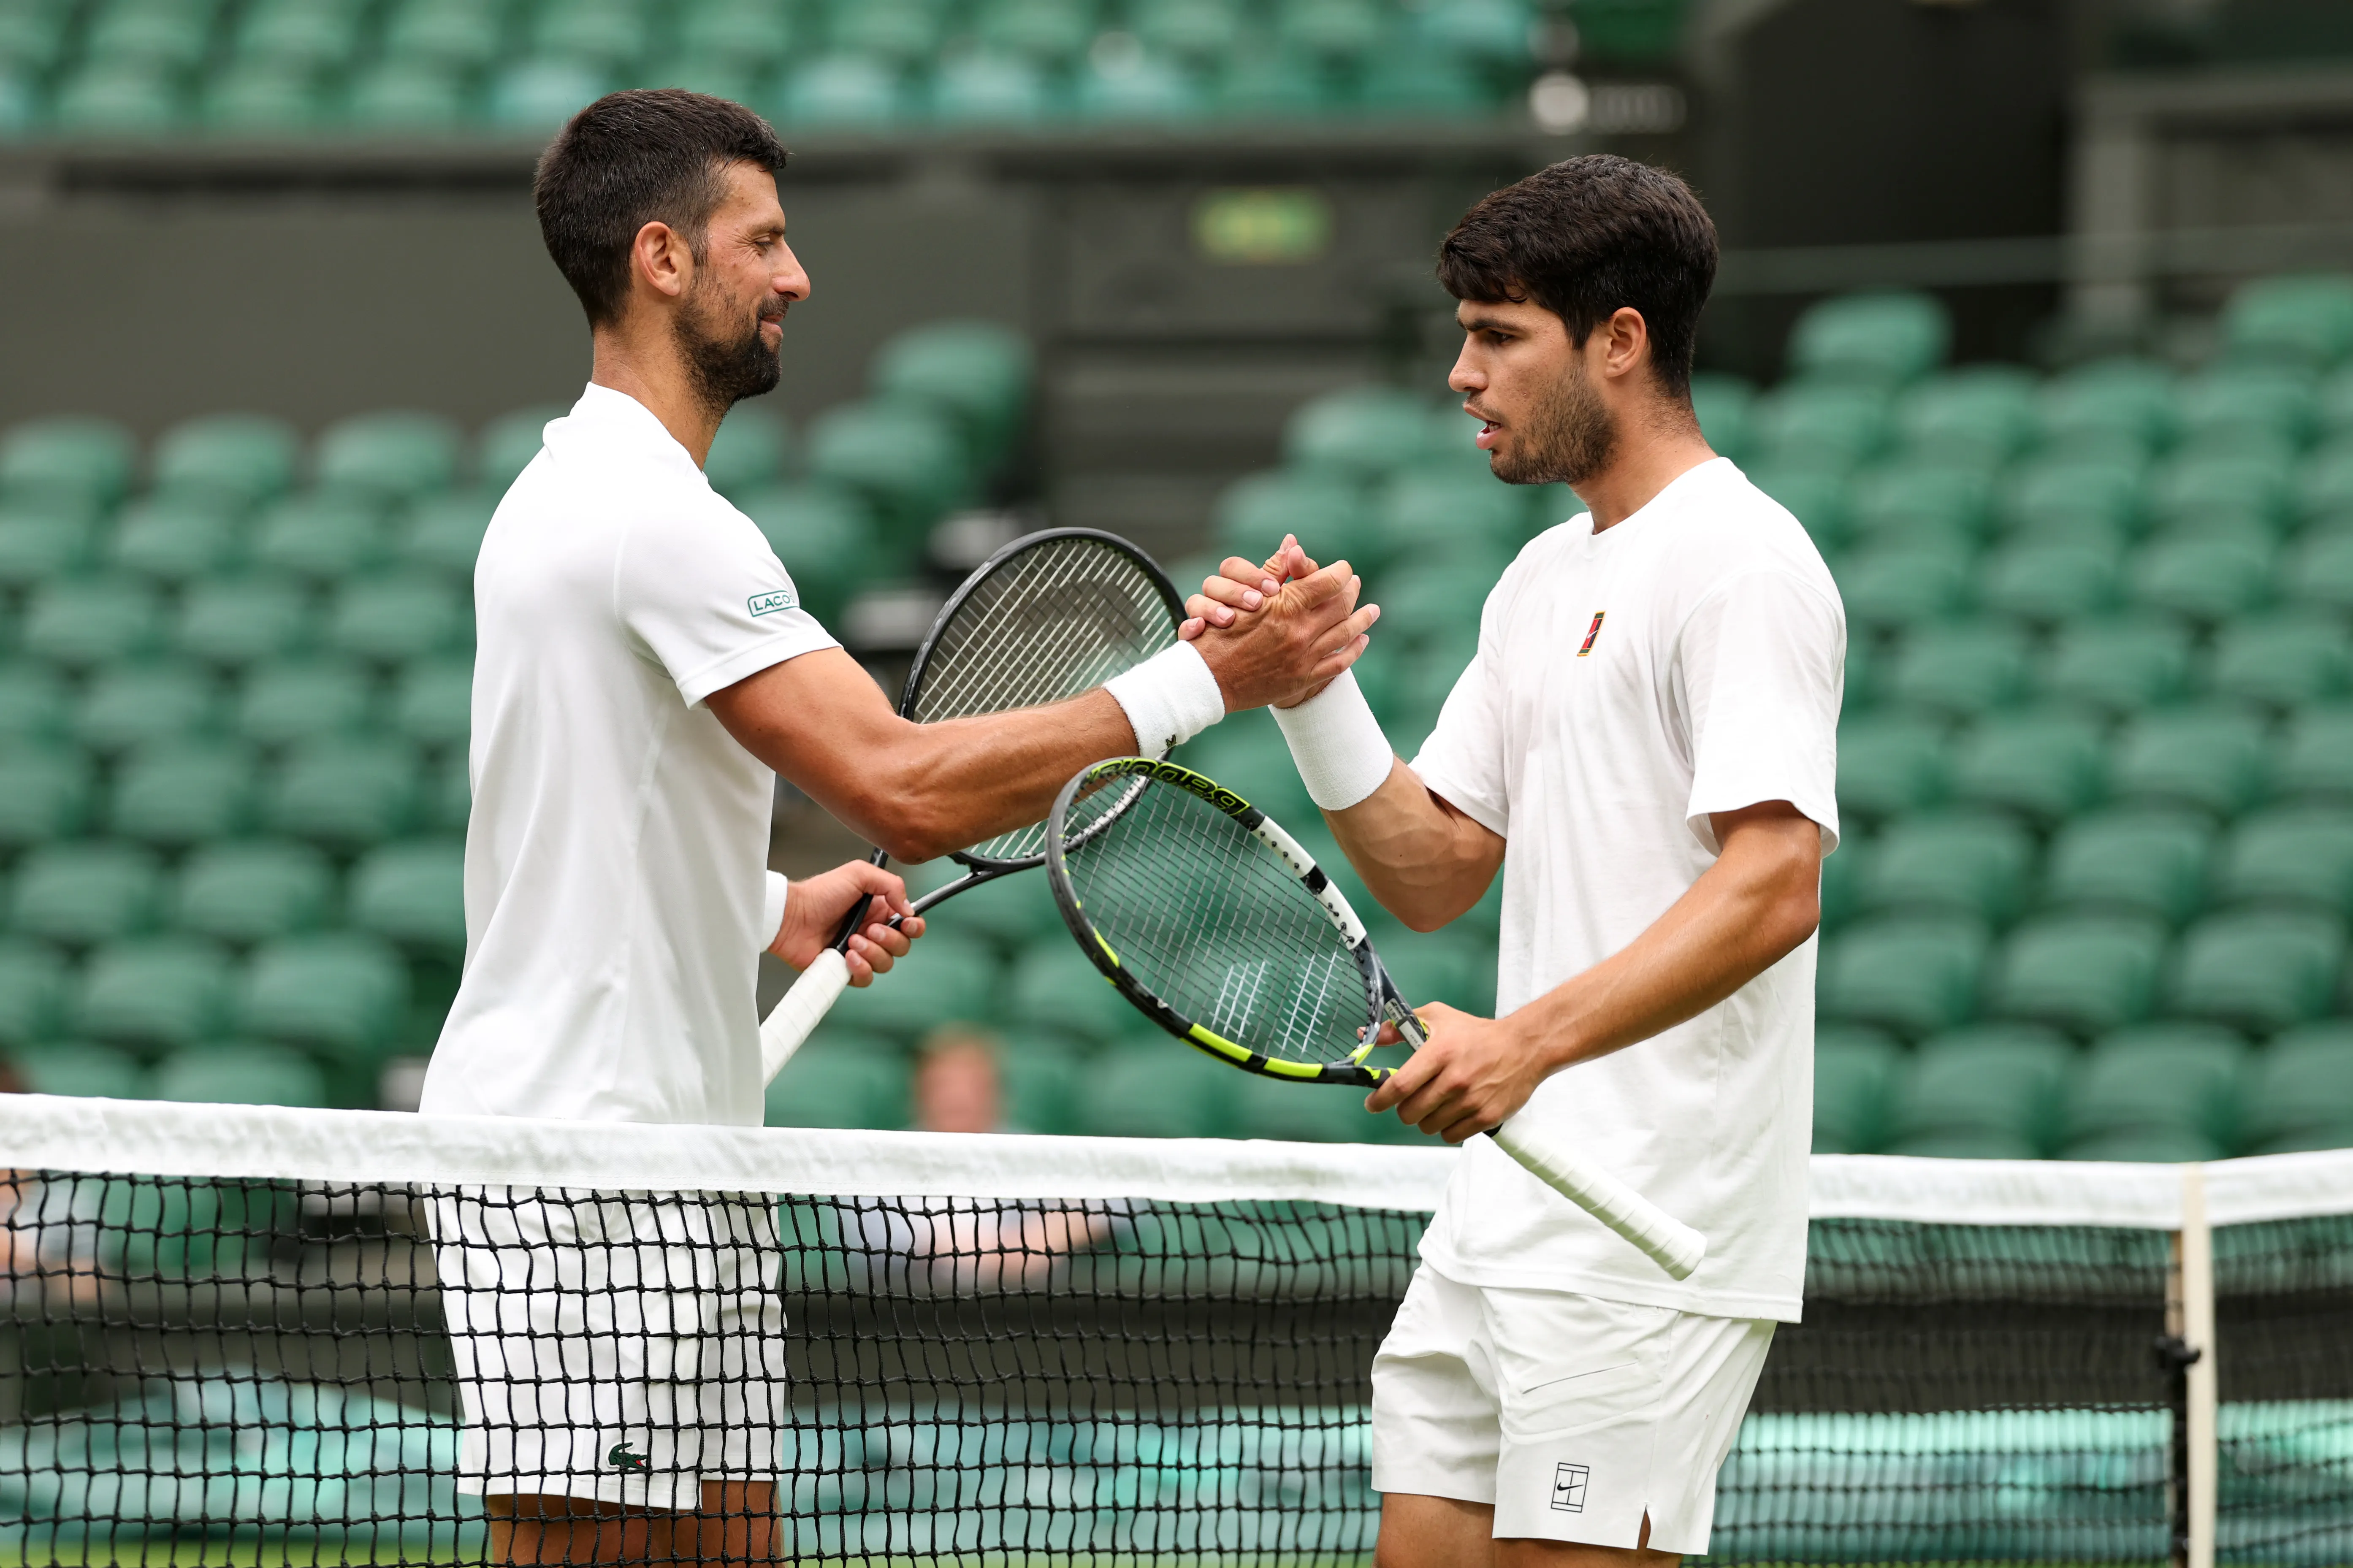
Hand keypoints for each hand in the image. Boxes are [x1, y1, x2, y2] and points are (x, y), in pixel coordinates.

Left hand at [770, 861, 926, 985]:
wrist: (792, 916)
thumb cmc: (820, 893)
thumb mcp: (858, 874)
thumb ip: (891, 885)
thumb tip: (908, 910)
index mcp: (878, 910)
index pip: (909, 924)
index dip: (914, 927)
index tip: (907, 924)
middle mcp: (871, 932)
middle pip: (902, 946)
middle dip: (890, 939)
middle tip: (869, 929)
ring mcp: (859, 952)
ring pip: (886, 964)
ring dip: (873, 953)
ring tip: (852, 942)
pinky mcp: (845, 969)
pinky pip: (866, 979)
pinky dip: (862, 969)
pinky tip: (848, 957)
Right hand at [1179, 536, 1317, 638]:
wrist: (1243, 672)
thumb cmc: (1266, 631)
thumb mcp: (1279, 601)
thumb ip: (1288, 573)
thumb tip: (1292, 541)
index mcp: (1236, 587)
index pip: (1234, 567)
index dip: (1251, 574)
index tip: (1274, 588)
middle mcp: (1217, 600)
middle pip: (1213, 582)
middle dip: (1235, 590)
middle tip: (1257, 602)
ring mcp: (1203, 620)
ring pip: (1195, 602)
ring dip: (1212, 607)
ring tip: (1230, 619)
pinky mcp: (1193, 642)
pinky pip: (1184, 630)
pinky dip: (1190, 628)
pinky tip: (1201, 629)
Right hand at [1189, 555, 1378, 712]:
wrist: (1209, 680)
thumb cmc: (1220, 633)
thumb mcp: (1244, 596)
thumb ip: (1273, 570)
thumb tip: (1293, 544)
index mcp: (1286, 607)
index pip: (1327, 582)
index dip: (1339, 572)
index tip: (1343, 568)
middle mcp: (1300, 632)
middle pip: (1341, 606)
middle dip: (1351, 592)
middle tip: (1356, 584)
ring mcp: (1304, 658)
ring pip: (1346, 634)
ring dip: (1362, 619)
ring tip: (1373, 610)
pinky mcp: (1304, 679)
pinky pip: (1339, 664)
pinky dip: (1354, 650)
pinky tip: (1362, 641)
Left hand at [1365, 1003, 1545, 1142]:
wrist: (1524, 1047)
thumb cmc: (1476, 1032)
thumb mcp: (1438, 1017)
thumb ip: (1400, 1027)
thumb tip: (1370, 1035)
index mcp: (1439, 1052)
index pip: (1400, 1085)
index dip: (1380, 1099)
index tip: (1373, 1103)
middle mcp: (1454, 1079)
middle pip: (1411, 1112)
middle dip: (1404, 1109)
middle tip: (1410, 1101)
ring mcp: (1471, 1101)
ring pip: (1428, 1126)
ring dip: (1425, 1119)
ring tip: (1436, 1104)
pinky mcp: (1486, 1117)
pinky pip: (1451, 1135)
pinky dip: (1446, 1128)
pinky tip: (1452, 1113)